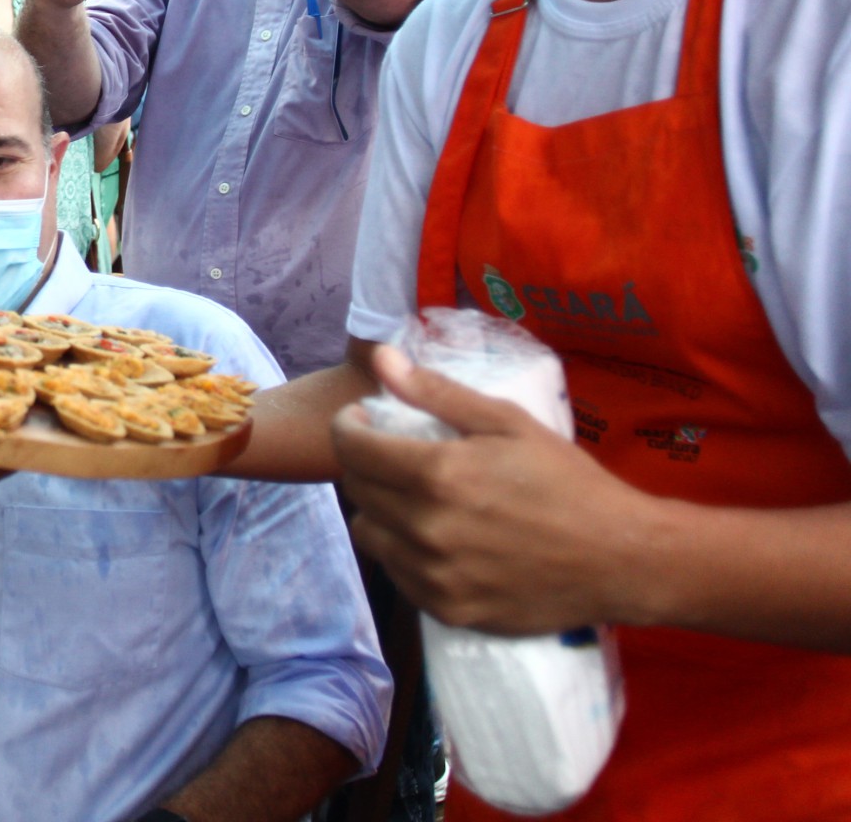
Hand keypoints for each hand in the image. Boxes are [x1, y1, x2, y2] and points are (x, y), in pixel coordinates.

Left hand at [334, 346, 654, 634]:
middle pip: (357, 490)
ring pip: (370, 534)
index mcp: (437, 475)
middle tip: (394, 455)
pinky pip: (398, 574)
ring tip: (414, 498)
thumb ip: (437, 392)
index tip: (363, 419)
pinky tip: (437, 538)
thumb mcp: (507, 422)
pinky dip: (405, 552)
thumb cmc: (567, 481)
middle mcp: (425, 529)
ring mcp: (434, 575)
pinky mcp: (447, 609)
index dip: (348, 427)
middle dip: (365, 464)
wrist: (621, 559)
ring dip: (381, 510)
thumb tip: (383, 360)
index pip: (351, 448)